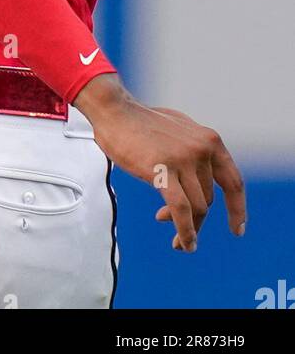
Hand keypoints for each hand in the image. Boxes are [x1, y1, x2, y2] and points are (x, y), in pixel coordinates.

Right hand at [75, 77, 246, 251]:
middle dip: (197, 220)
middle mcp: (201, 149)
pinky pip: (181, 209)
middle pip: (209, 199)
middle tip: (181, 233)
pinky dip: (186, 231)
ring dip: (188, 228)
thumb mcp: (180, 132)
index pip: (233, 181)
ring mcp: (183, 159)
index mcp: (209, 140)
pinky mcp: (162, 170)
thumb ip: (195, 153)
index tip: (237, 229)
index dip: (237, 209)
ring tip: (174, 236)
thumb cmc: (142, 122)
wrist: (115, 111)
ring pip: (197, 208)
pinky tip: (184, 242)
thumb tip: (200, 185)